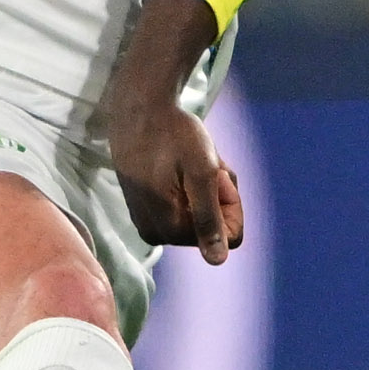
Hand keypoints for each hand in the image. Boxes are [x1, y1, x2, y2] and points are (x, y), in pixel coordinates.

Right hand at [114, 94, 244, 263]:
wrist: (138, 108)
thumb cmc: (173, 134)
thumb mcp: (201, 172)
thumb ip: (209, 218)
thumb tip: (217, 261)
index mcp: (172, 229)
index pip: (228, 236)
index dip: (230, 203)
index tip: (217, 174)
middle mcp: (156, 234)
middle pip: (211, 228)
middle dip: (217, 196)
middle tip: (205, 164)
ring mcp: (147, 223)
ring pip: (197, 216)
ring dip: (204, 190)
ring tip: (189, 162)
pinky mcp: (142, 210)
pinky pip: (180, 208)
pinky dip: (189, 187)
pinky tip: (178, 165)